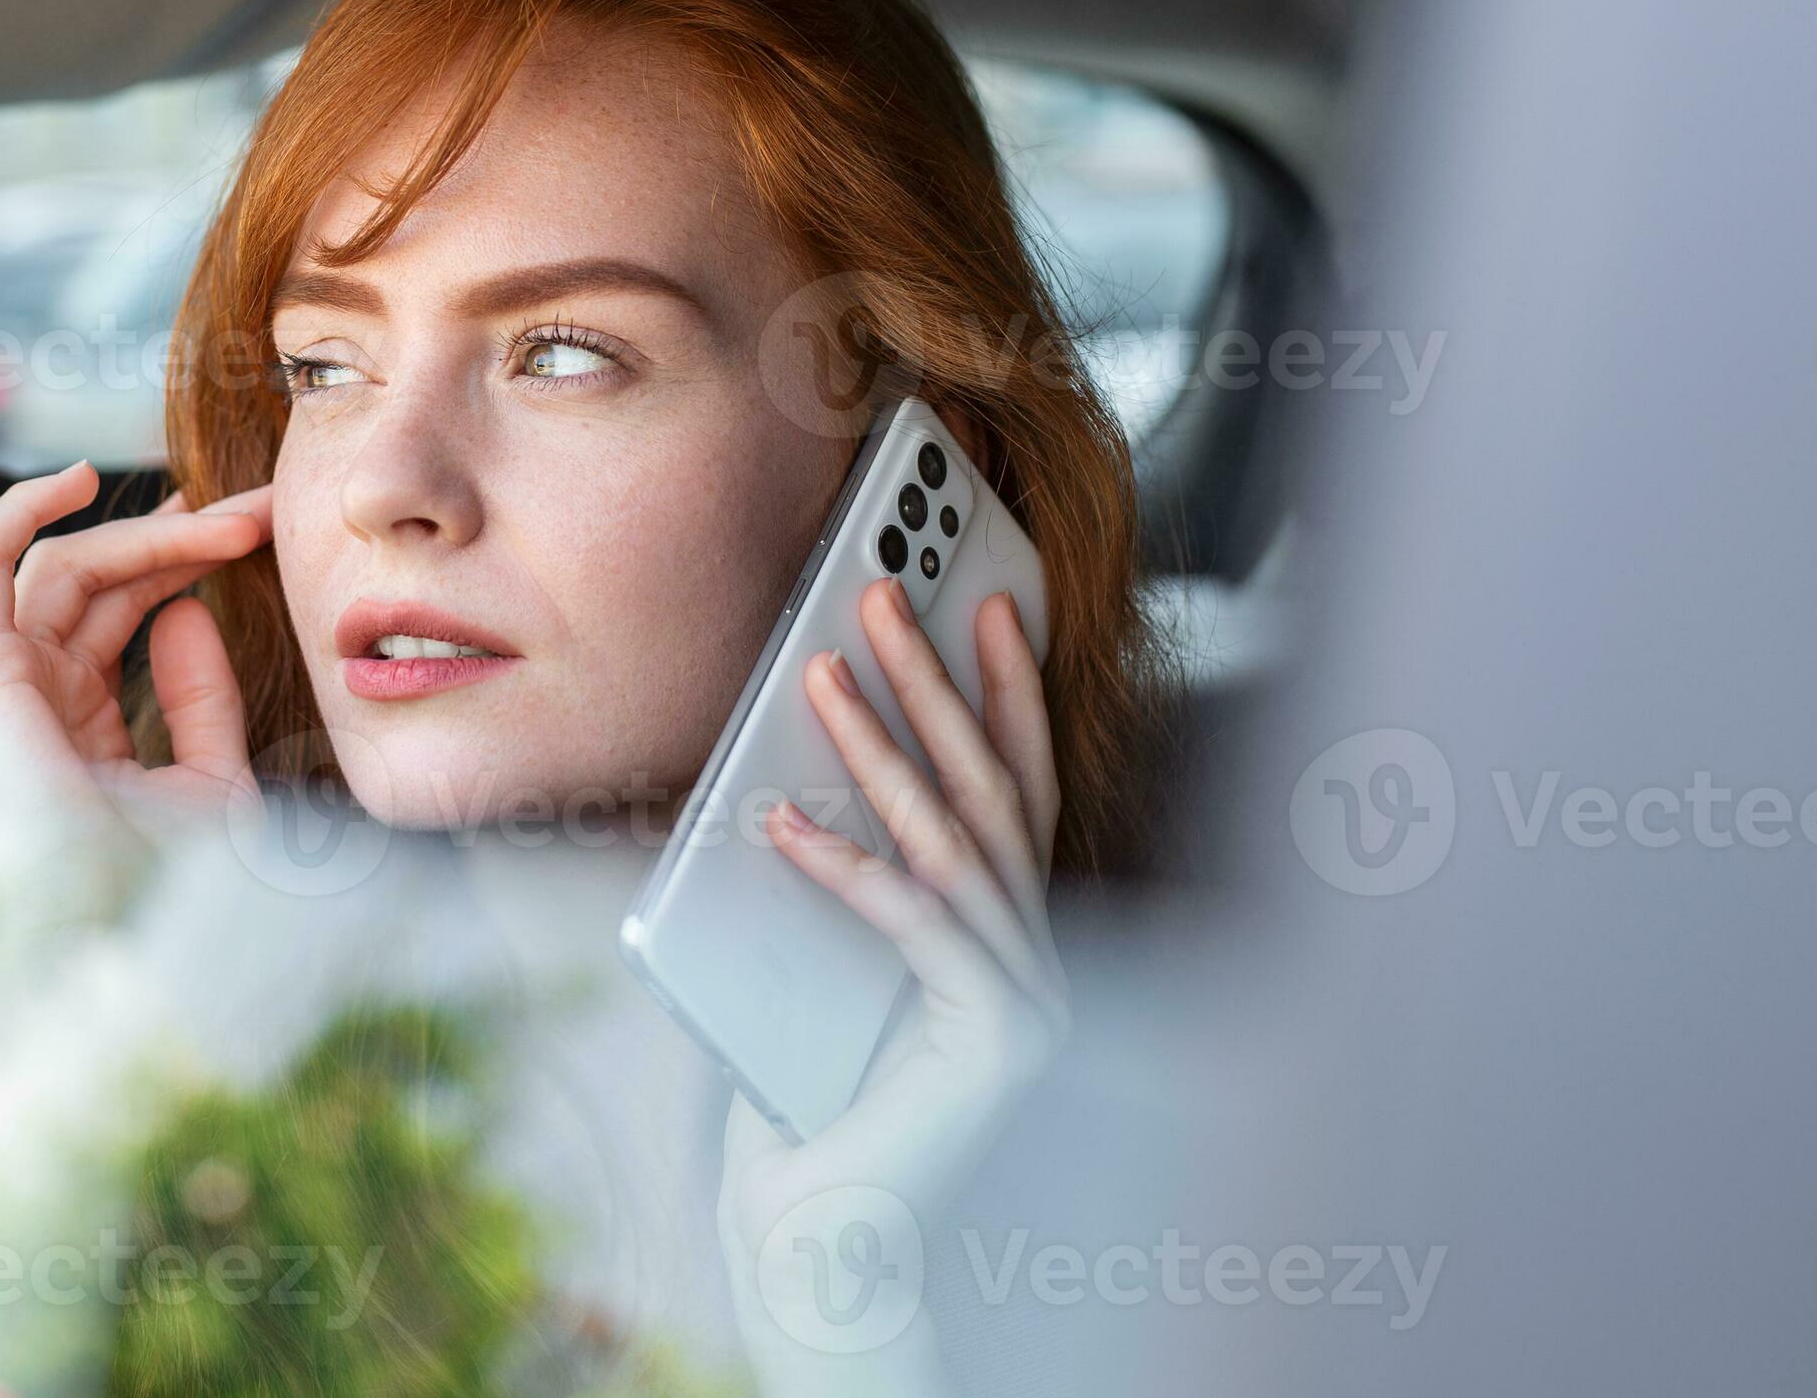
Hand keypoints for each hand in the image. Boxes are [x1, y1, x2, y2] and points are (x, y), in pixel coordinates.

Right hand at [0, 460, 273, 937]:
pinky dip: (16, 513)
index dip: (184, 559)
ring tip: (219, 516)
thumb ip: (203, 697)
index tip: (257, 528)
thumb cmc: (168, 893)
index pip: (123, 610)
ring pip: (58, 566)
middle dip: (177, 536)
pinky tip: (76, 479)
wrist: (125, 950)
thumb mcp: (212, 779)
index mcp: (80, 719)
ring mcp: (3, 686)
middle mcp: (34, 696)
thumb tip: (189, 610)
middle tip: (257, 510)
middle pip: (96, 579)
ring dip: (141, 532)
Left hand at [716, 582, 1067, 1389]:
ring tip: (817, 676)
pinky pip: (914, 925)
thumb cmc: (804, 1083)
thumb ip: (838, 865)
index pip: (1015, 784)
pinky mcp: (1000, 1037)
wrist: (812, 1222)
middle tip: (884, 594)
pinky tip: (781, 822)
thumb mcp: (821, 944)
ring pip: (952, 841)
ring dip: (879, 748)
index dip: (1006, 689)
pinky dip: (844, 866)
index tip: (986, 600)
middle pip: (991, 789)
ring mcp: (1031, 996)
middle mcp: (1035, 952)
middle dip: (936, 683)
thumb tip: (786, 753)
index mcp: (1005, 929)